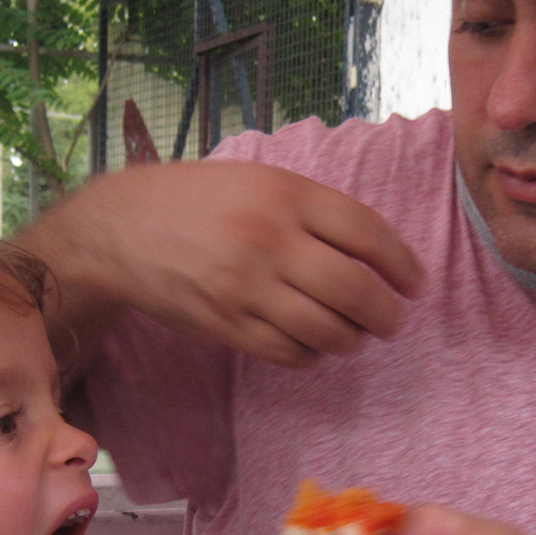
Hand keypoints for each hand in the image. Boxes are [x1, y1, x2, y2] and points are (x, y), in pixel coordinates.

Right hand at [21, 161, 420, 369]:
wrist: (121, 229)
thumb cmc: (197, 200)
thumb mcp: (258, 180)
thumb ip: (311, 208)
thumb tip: (375, 249)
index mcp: (285, 195)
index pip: (367, 233)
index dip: (401, 264)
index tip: (414, 283)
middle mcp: (270, 240)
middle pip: (355, 290)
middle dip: (386, 314)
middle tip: (391, 320)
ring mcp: (247, 287)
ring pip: (327, 330)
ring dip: (352, 339)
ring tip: (355, 335)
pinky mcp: (227, 324)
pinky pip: (289, 352)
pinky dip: (312, 354)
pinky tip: (313, 344)